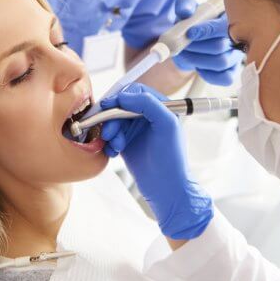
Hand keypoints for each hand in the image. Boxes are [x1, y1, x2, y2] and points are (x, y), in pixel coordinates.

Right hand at [100, 84, 212, 239]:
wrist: (166, 189)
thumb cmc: (171, 158)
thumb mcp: (166, 124)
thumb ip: (148, 103)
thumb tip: (124, 96)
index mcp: (161, 107)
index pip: (136, 91)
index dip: (121, 97)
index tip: (108, 106)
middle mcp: (148, 116)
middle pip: (121, 106)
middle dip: (112, 118)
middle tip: (109, 133)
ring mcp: (137, 130)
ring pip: (114, 121)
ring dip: (111, 132)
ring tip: (116, 147)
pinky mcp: (127, 143)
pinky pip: (111, 135)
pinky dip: (109, 142)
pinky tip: (114, 152)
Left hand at [171, 0, 243, 85]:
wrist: (191, 41)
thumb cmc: (193, 23)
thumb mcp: (187, 9)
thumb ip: (185, 5)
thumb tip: (186, 12)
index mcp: (229, 19)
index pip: (222, 26)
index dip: (206, 31)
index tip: (190, 33)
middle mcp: (238, 37)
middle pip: (220, 46)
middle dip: (196, 46)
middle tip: (182, 45)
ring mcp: (237, 56)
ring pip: (221, 62)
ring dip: (198, 60)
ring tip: (187, 53)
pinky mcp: (233, 71)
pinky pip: (225, 78)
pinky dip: (207, 74)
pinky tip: (198, 65)